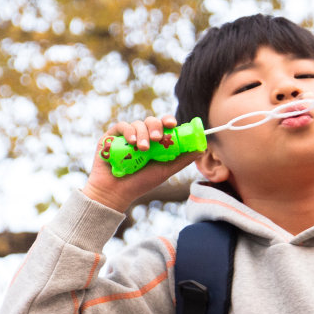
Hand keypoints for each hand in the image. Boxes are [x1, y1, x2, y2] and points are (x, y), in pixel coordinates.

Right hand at [84, 115, 202, 212]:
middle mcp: (141, 137)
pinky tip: (131, 142)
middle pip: (152, 122)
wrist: (115, 192)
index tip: (173, 124)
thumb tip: (202, 148)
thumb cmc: (140, 183)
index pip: (163, 126)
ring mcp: (125, 136)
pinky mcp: (111, 137)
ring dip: (142, 133)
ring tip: (143, 149)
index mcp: (154, 143)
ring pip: (138, 123)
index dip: (168, 121)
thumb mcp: (165, 171)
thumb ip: (182, 159)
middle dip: (156, 127)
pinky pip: (122, 126)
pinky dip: (128, 131)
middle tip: (157, 138)